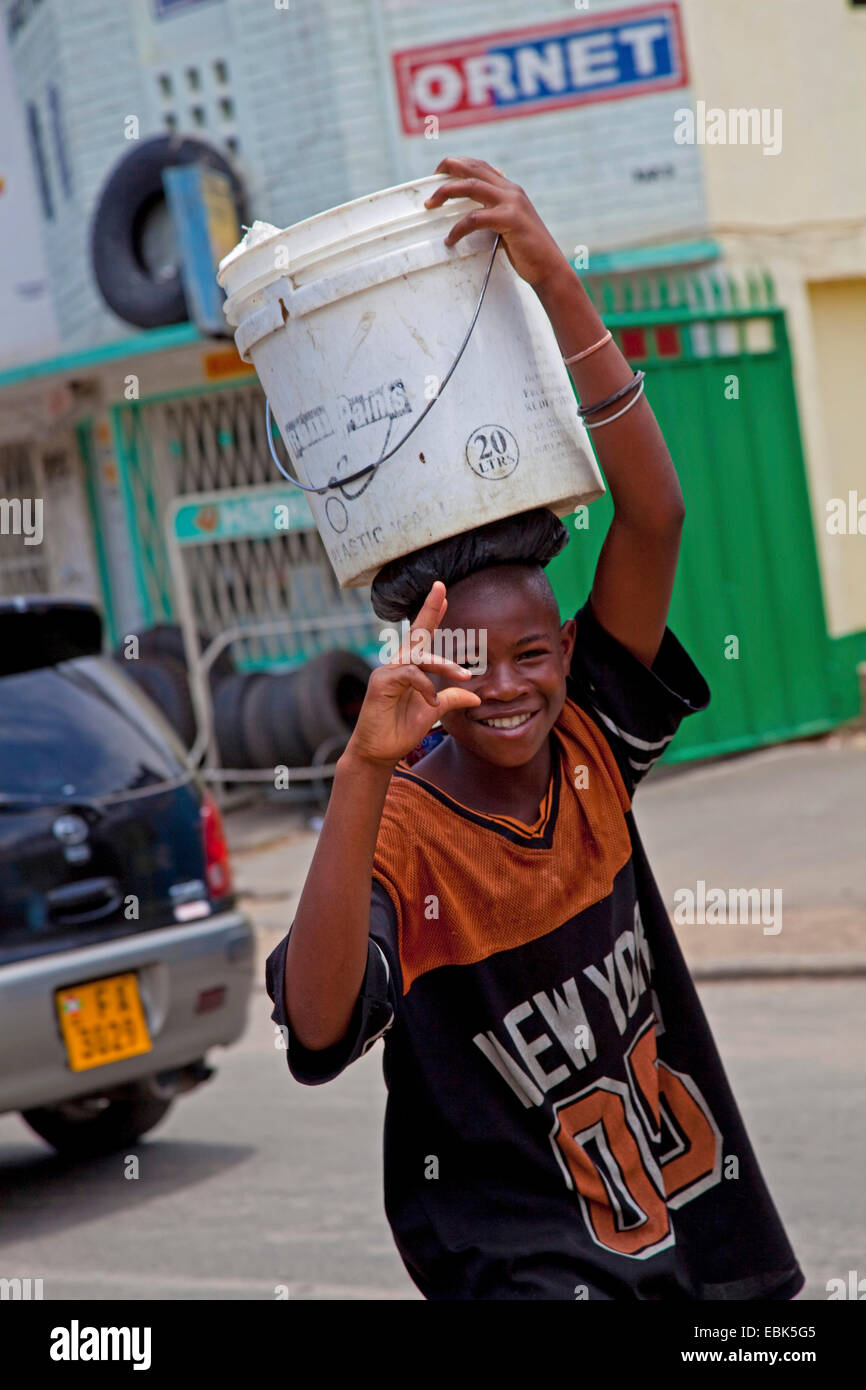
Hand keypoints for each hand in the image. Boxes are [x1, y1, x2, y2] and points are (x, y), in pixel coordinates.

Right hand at [345, 581, 480, 768]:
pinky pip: (409, 675)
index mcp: (409, 668)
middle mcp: (397, 664)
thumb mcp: (433, 712)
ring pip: (418, 656)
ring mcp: (387, 671)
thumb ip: (451, 699)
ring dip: (444, 665)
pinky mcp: (381, 682)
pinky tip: (431, 703)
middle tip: (441, 588)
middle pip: (415, 632)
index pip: (421, 636)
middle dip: (429, 609)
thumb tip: (477, 696)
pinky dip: (425, 687)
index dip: (432, 614)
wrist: (379, 752)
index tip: (443, 595)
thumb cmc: (400, 730)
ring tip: (464, 677)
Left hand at [424, 155, 571, 291]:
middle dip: (448, 169)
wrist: (550, 268)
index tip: (440, 171)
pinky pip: (475, 218)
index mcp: (510, 189)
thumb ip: (494, 215)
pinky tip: (450, 239)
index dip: (459, 164)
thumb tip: (473, 218)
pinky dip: (458, 228)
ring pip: (471, 187)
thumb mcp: (510, 226)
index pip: (481, 166)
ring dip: (446, 192)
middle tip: (429, 181)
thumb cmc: (528, 252)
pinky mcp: (510, 219)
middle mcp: (511, 190)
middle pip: (473, 168)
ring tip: (430, 205)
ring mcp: (511, 203)